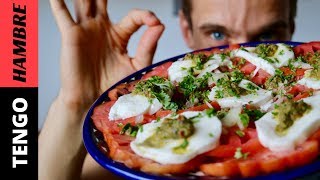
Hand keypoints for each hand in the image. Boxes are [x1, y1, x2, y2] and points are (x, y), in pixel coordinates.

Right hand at [50, 0, 164, 109]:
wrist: (94, 101)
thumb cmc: (115, 86)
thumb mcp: (137, 66)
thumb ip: (148, 46)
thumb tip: (160, 26)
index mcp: (119, 36)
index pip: (134, 17)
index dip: (145, 16)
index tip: (154, 22)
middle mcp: (102, 29)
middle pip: (103, 1)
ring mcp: (86, 30)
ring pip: (85, 2)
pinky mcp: (71, 36)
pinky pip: (63, 15)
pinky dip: (58, 3)